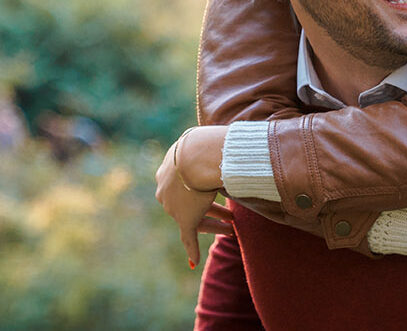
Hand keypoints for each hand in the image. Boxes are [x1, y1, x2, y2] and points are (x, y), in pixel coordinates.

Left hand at [154, 127, 231, 267]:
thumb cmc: (206, 147)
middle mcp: (169, 189)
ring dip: (214, 226)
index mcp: (171, 170)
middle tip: (231, 218)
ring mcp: (176, 205)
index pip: (189, 186)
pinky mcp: (184, 219)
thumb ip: (219, 150)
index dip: (206, 193)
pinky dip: (191, 250)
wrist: (196, 156)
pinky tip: (193, 263)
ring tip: (232, 231)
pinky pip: (188, 237)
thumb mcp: (209, 146)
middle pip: (192, 204)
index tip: (216, 197)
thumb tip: (238, 143)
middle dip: (213, 211)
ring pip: (197, 219)